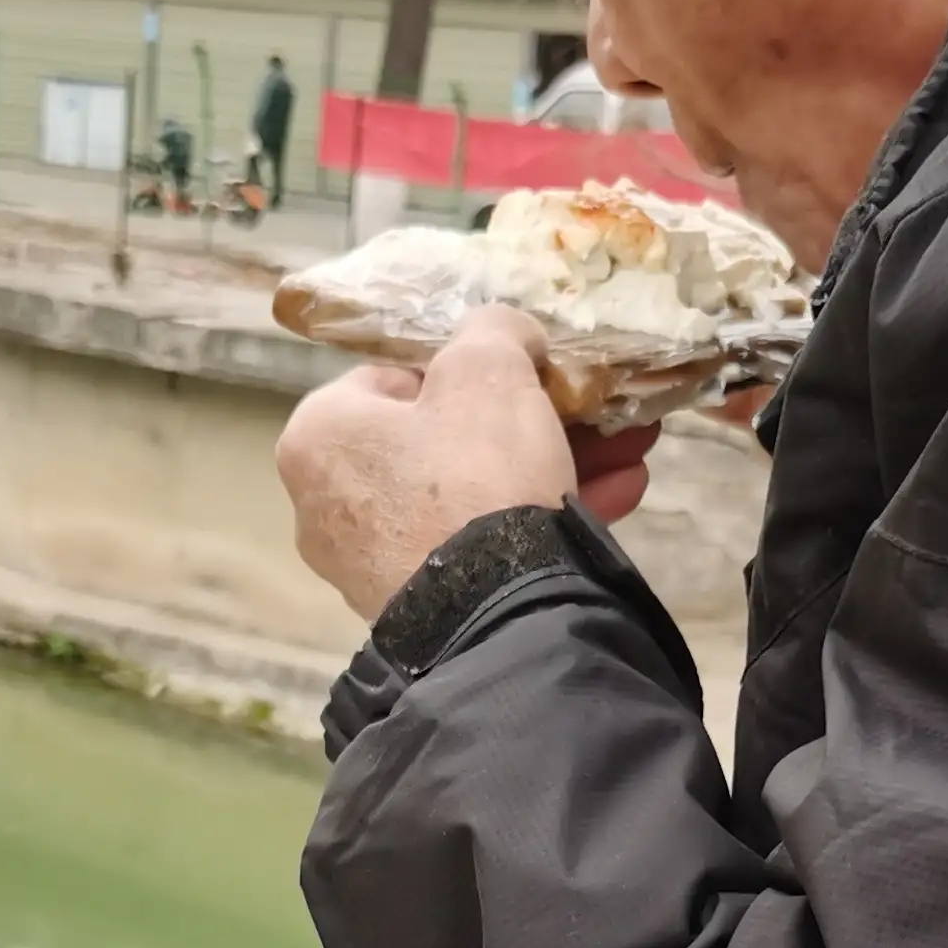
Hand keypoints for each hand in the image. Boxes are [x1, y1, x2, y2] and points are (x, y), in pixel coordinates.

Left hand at [276, 306, 653, 621]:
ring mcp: (370, 564)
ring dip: (551, 467)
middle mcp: (326, 502)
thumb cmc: (475, 475)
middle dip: (531, 422)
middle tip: (592, 413)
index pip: (398, 377)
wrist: (496, 618)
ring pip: (474, 494)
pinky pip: (480, 546)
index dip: (471, 368)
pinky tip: (617, 499)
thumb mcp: (491, 369)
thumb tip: (503, 333)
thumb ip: (494, 330)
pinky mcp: (416, 609)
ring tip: (627, 451)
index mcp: (320, 433)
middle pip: (444, 439)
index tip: (529, 375)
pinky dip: (538, 521)